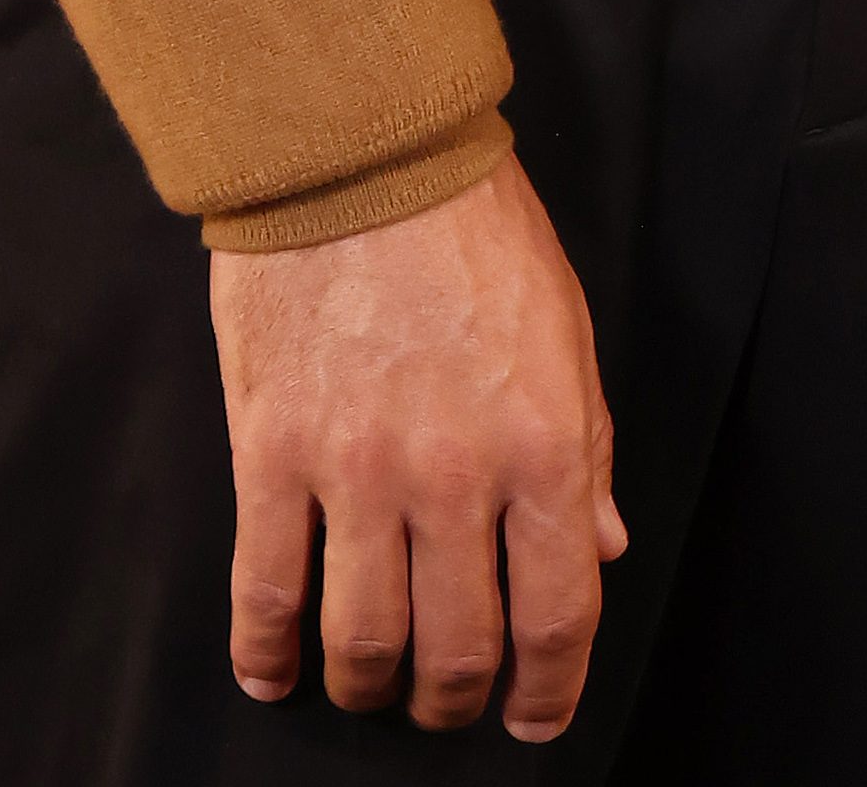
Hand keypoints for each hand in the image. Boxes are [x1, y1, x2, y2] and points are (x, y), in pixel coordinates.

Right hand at [210, 154, 626, 741]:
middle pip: (456, 647)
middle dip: (454, 699)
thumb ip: (587, 448)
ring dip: (368, 685)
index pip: (559, 609)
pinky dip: (267, 653)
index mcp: (543, 441)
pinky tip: (274, 671)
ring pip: (362, 641)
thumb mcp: (565, 327)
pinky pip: (266, 591)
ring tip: (369, 684)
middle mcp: (455, 474)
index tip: (534, 716)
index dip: (550, 687)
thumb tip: (600, 546)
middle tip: (446, 701)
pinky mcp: (274, 453)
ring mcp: (358, 471)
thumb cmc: (475, 228)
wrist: (363, 150)